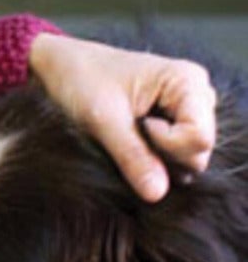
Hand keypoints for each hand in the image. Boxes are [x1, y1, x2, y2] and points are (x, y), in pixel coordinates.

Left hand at [27, 32, 216, 201]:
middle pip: (198, 152)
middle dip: (163, 155)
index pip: (200, 138)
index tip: (138, 126)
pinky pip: (175, 155)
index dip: (169, 145)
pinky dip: (152, 155)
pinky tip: (132, 138)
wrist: (61, 67)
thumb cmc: (81, 79)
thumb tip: (157, 194)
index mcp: (188, 81)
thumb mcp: (103, 120)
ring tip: (128, 133)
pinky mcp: (174, 122)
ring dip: (157, 157)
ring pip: (189, 158)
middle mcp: (197, 95)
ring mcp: (187, 110)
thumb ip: (133, 157)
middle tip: (128, 133)